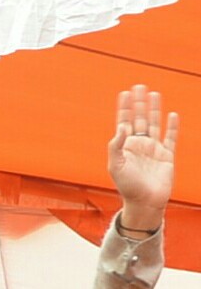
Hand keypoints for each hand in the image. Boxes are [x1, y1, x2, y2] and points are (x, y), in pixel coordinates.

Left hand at [108, 85, 177, 232]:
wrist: (145, 202)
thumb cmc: (128, 187)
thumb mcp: (116, 166)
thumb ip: (116, 146)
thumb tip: (122, 127)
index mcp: (125, 147)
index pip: (124, 122)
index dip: (124, 108)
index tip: (125, 93)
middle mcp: (139, 146)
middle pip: (139, 119)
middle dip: (139, 103)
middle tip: (139, 86)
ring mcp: (153, 150)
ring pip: (154, 124)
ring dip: (153, 109)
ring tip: (153, 94)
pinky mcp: (167, 156)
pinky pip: (170, 137)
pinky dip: (172, 126)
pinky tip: (172, 115)